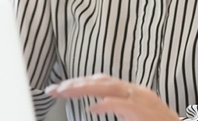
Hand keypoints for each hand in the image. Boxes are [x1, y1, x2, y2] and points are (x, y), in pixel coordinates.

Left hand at [45, 74, 180, 120]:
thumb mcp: (135, 116)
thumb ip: (117, 108)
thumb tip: (94, 107)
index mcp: (133, 92)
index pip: (102, 81)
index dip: (80, 83)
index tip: (60, 89)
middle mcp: (137, 91)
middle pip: (101, 80)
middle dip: (76, 83)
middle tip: (54, 90)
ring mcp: (141, 99)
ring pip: (108, 87)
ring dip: (84, 89)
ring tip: (65, 93)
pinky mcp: (143, 110)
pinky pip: (121, 104)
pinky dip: (105, 105)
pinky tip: (92, 109)